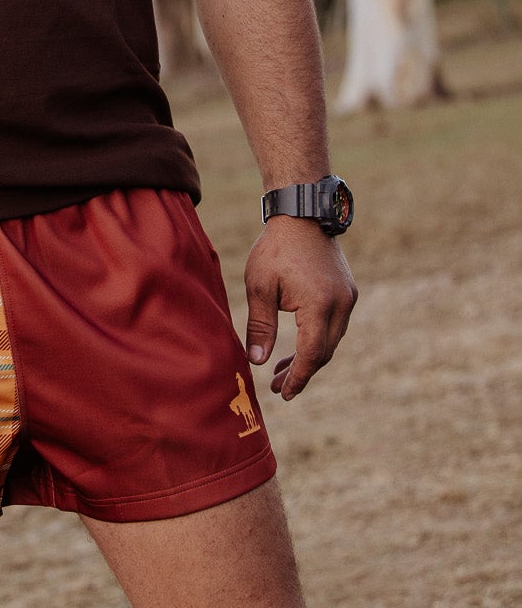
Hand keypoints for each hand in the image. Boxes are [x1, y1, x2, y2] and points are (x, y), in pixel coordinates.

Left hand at [243, 218, 357, 400]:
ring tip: (282, 370)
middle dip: (302, 372)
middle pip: (324, 352)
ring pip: (331, 340)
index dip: (298, 377)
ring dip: (310, 357)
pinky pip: (334, 325)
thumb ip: (260, 326)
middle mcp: (341, 304)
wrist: (302, 214)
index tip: (283, 394)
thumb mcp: (260, 287)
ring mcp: (348, 298)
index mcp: (320, 305)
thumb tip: (258, 362)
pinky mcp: (348, 291)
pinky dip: (318, 338)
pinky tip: (298, 345)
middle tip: (278, 387)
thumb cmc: (275, 249)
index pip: (312, 354)